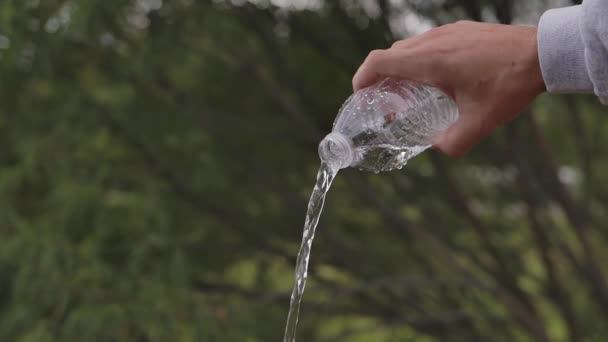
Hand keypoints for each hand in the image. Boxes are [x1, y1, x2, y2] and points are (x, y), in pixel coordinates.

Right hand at [352, 21, 544, 156]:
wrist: (542, 53)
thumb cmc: (509, 85)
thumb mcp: (480, 123)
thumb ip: (452, 143)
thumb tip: (436, 148)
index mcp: (429, 62)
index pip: (378, 62)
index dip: (361, 79)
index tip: (360, 96)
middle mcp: (432, 42)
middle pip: (389, 56)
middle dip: (381, 80)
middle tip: (389, 105)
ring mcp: (446, 32)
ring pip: (408, 49)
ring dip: (401, 71)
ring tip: (412, 95)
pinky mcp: (459, 30)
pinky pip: (426, 44)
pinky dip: (419, 62)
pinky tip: (438, 80)